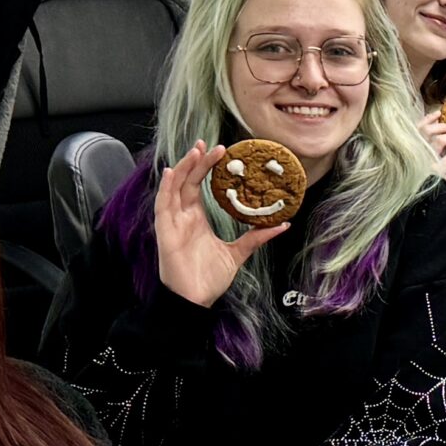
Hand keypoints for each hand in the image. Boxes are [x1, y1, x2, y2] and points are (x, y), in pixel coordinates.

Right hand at [155, 142, 292, 306]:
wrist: (196, 301)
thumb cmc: (209, 278)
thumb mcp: (238, 253)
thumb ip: (256, 237)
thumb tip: (283, 224)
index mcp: (196, 219)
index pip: (198, 186)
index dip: (205, 167)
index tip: (220, 151)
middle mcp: (183, 217)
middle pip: (187, 182)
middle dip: (196, 161)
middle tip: (210, 144)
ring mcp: (172, 224)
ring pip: (174, 189)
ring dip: (183, 168)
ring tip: (196, 151)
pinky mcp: (165, 233)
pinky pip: (162, 207)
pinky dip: (166, 189)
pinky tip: (171, 174)